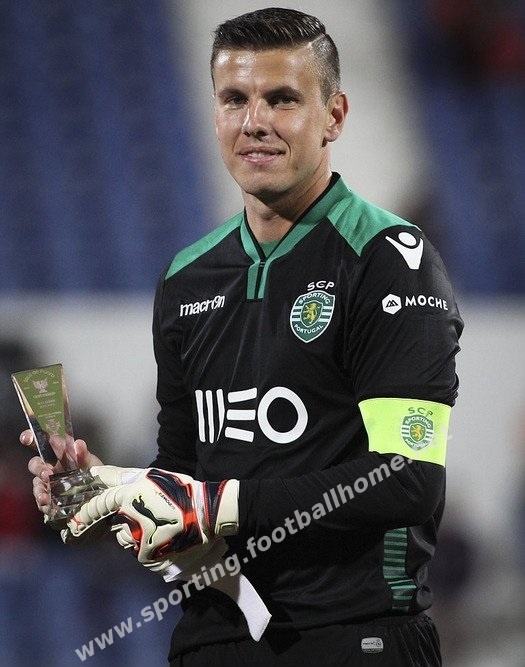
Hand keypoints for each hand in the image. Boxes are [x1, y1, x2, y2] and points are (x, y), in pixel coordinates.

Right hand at [20, 429, 102, 515]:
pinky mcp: (50, 497)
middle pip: (36, 464)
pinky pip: (42, 501)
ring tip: (45, 497)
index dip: (31, 438)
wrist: (99, 492)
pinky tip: (49, 506)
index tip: (26, 438)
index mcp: (57, 453)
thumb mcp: (89, 461)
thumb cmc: (91, 471)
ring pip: (37, 484)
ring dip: (39, 490)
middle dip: (38, 469)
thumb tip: (78, 444)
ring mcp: (49, 483)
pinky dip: (44, 504)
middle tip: (47, 474)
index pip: (41, 443)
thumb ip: (83, 452)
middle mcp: (50, 467)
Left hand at [66, 466, 238, 562]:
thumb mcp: (149, 475)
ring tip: (159, 524)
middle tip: (145, 517)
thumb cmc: (179, 490)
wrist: (206, 513)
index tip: (74, 526)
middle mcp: (129, 519)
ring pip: (127, 540)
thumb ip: (119, 475)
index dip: (84, 516)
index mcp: (127, 496)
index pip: (96, 507)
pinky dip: (148, 546)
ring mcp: (138, 539)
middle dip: (122, 524)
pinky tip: (164, 536)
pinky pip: (140, 552)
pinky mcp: (148, 555)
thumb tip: (95, 472)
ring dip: (136, 535)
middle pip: (113, 526)